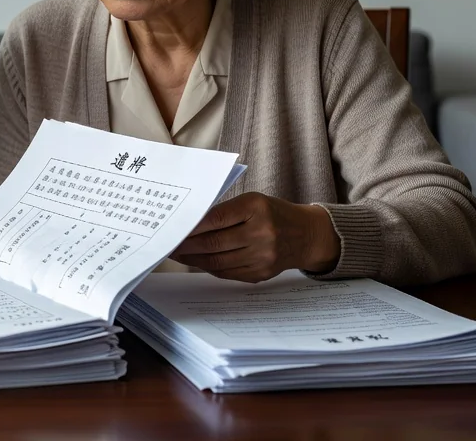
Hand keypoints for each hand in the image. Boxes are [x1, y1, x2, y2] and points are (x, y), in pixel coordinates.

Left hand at [171, 192, 339, 282]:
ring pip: (218, 262)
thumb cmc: (274, 213)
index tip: (174, 228)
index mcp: (257, 208)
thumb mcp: (253, 202)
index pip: (216, 218)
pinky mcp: (261, 274)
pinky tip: (197, 262)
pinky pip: (227, 273)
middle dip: (187, 246)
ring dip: (194, 260)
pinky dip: (209, 267)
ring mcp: (263, 257)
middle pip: (215, 243)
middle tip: (168, 244)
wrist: (307, 235)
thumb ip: (225, 212)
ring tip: (178, 254)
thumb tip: (190, 226)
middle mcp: (262, 233)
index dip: (192, 227)